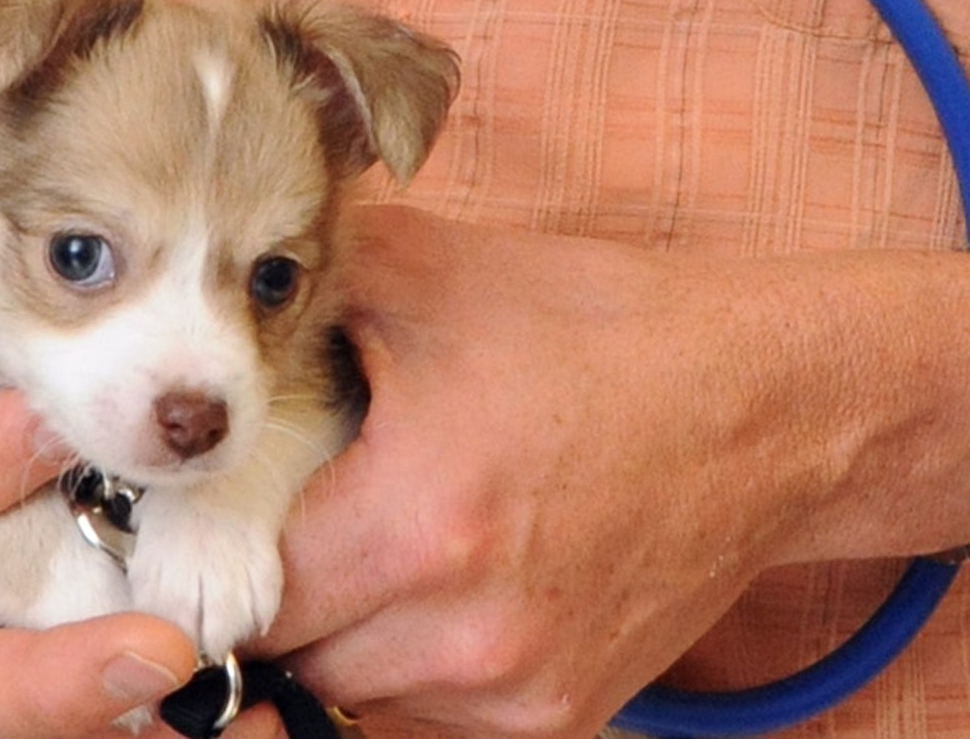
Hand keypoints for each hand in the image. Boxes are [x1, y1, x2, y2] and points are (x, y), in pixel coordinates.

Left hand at [269, 209, 955, 738]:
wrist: (767, 403)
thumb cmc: (602, 330)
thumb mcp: (435, 275)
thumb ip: (302, 287)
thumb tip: (206, 297)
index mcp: (414, 519)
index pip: (247, 591)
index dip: (209, 553)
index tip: (202, 517)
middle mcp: (463, 632)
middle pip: (294, 659)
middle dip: (277, 595)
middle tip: (281, 522)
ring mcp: (519, 691)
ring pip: (357, 698)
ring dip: (343, 638)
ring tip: (370, 545)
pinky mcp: (565, 719)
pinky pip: (433, 720)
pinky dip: (413, 668)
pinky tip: (436, 586)